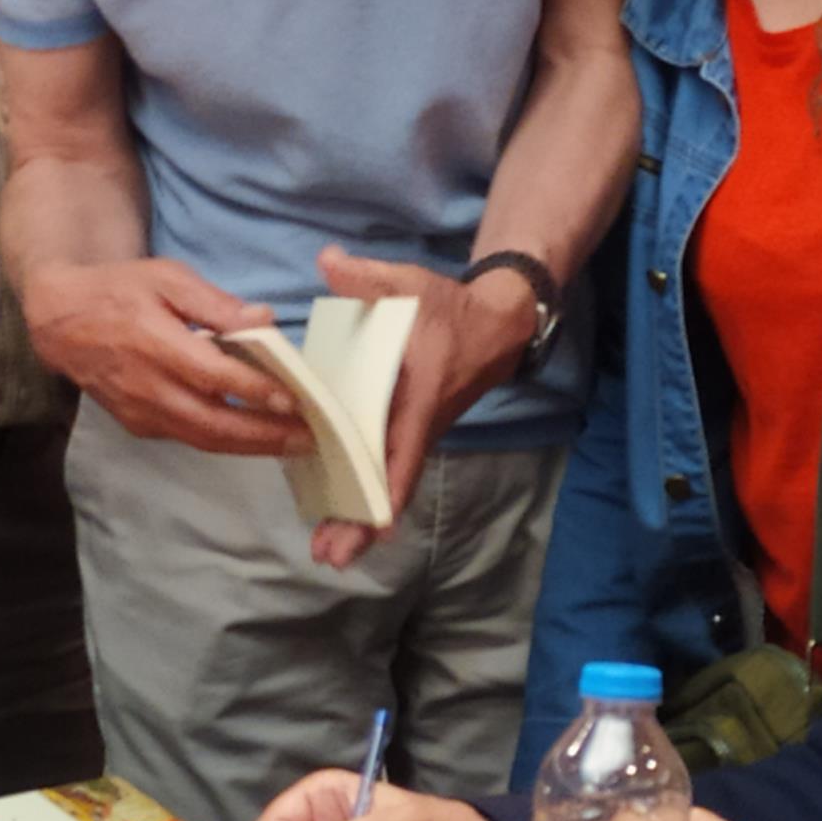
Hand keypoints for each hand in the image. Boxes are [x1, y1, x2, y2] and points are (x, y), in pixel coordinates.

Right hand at [20, 258, 307, 456]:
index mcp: (154, 342)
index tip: (294, 399)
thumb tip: (265, 319)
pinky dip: (223, 442)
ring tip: (292, 445)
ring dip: (249, 447)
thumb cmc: (121, 290)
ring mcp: (140, 412)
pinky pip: (187, 438)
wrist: (62, 319)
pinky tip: (254, 438)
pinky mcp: (137, 424)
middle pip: (211, 422)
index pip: (212, 376)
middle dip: (263, 435)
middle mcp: (147, 387)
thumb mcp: (167, 278)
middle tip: (309, 438)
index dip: (253, 390)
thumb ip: (216, 303)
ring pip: (201, 439)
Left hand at [303, 248, 539, 567]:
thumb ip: (367, 276)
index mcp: (417, 396)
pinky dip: (367, 501)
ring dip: (361, 521)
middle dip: (363, 524)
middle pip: (391, 484)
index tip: (373, 524)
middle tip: (330, 559)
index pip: (403, 448)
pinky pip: (387, 473)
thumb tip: (327, 261)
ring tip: (329, 556)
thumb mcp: (410, 284)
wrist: (495, 325)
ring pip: (388, 485)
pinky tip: (340, 521)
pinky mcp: (410, 433)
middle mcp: (418, 425)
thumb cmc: (450, 307)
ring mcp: (415, 433)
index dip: (387, 486)